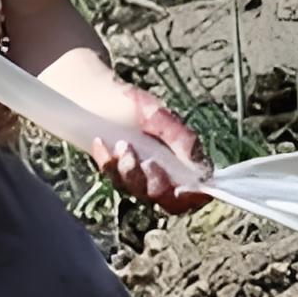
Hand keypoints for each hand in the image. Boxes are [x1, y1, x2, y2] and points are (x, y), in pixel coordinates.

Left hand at [87, 86, 211, 214]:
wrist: (98, 97)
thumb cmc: (134, 104)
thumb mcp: (159, 116)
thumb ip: (181, 139)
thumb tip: (199, 163)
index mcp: (182, 161)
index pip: (194, 193)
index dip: (191, 197)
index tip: (179, 188)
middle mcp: (163, 173)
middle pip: (165, 199)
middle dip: (154, 182)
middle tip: (147, 161)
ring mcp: (138, 177)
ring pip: (138, 191)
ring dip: (129, 171)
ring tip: (122, 144)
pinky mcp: (116, 175)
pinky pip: (114, 179)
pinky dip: (108, 163)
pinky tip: (100, 143)